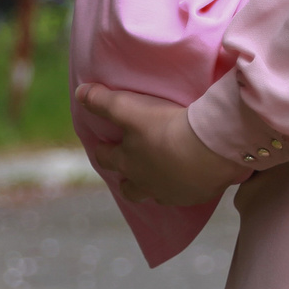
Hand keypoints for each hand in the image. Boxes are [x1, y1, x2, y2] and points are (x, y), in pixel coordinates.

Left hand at [77, 82, 255, 208]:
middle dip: (126, 178)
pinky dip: (183, 187)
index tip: (106, 144)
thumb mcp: (130, 109)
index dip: (103, 150)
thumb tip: (79, 93)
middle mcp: (145, 183)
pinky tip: (191, 178)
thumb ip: (103, 101)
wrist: (209, 148)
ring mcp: (170, 193)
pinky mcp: (194, 196)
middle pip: (128, 188)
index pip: (106, 158)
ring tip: (162, 175)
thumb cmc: (166, 127)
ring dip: (154, 187)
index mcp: (127, 162)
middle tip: (132, 166)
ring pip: (155, 195)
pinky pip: (184, 196)